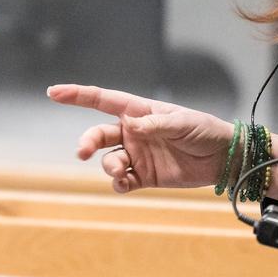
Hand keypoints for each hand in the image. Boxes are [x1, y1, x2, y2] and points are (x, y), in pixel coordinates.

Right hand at [46, 83, 234, 193]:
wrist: (224, 158)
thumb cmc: (205, 131)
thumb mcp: (182, 122)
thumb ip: (155, 124)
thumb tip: (130, 125)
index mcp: (139, 112)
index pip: (102, 101)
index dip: (77, 96)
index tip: (53, 93)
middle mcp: (133, 133)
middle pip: (98, 135)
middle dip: (87, 141)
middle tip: (81, 152)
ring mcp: (137, 155)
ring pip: (108, 160)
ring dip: (108, 166)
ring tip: (120, 172)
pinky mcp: (144, 177)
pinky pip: (122, 182)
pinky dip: (118, 184)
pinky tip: (123, 184)